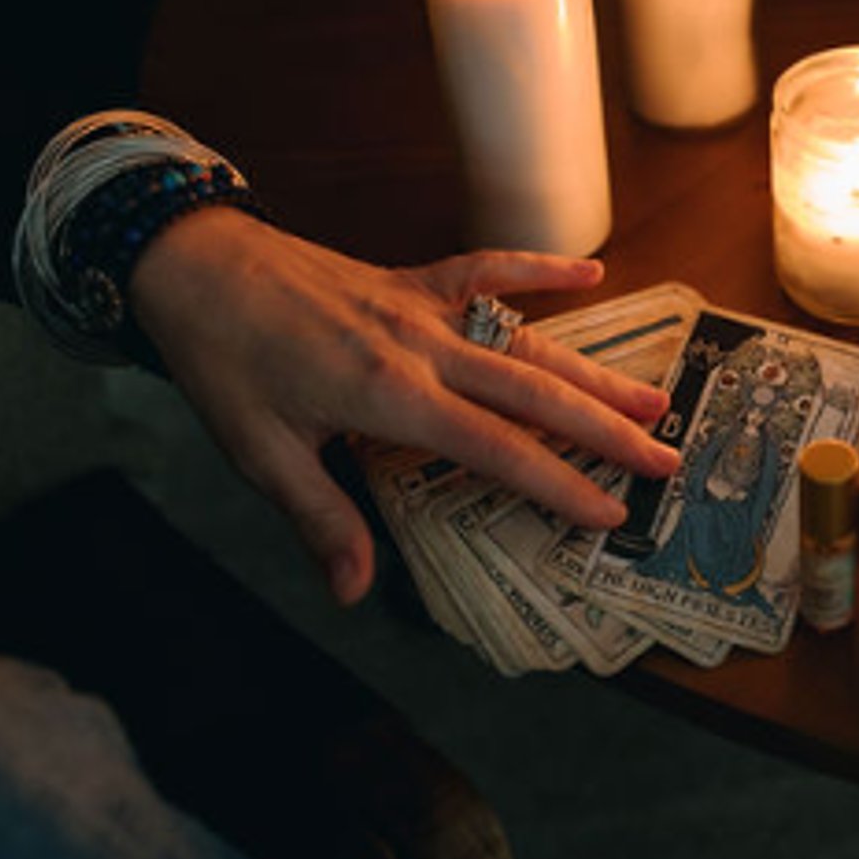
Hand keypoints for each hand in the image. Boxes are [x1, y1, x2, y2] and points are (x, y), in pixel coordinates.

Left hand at [127, 207, 678, 604]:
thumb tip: (357, 592)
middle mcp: (421, 347)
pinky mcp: (412, 279)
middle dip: (606, 431)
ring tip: (654, 399)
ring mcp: (422, 307)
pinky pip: (487, 270)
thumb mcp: (261, 453)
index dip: (559, 483)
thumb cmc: (223, 364)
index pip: (496, 448)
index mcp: (388, 394)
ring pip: (526, 341)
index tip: (610, 512)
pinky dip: (540, 268)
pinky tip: (592, 271)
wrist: (193, 266)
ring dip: (593, 371)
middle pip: (534, 393)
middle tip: (666, 461)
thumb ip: (321, 517)